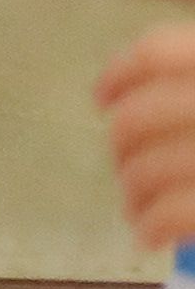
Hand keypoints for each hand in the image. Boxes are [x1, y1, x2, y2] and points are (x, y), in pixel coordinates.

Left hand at [110, 25, 194, 248]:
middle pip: (138, 117)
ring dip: (134, 193)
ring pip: (146, 170)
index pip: (160, 52)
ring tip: (141, 208)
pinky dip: (151, 225)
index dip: (122, 73)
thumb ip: (186, 90)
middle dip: (124, 147)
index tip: (102, 97)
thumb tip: (129, 97)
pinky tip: (151, 236)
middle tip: (133, 168)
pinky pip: (169, 212)